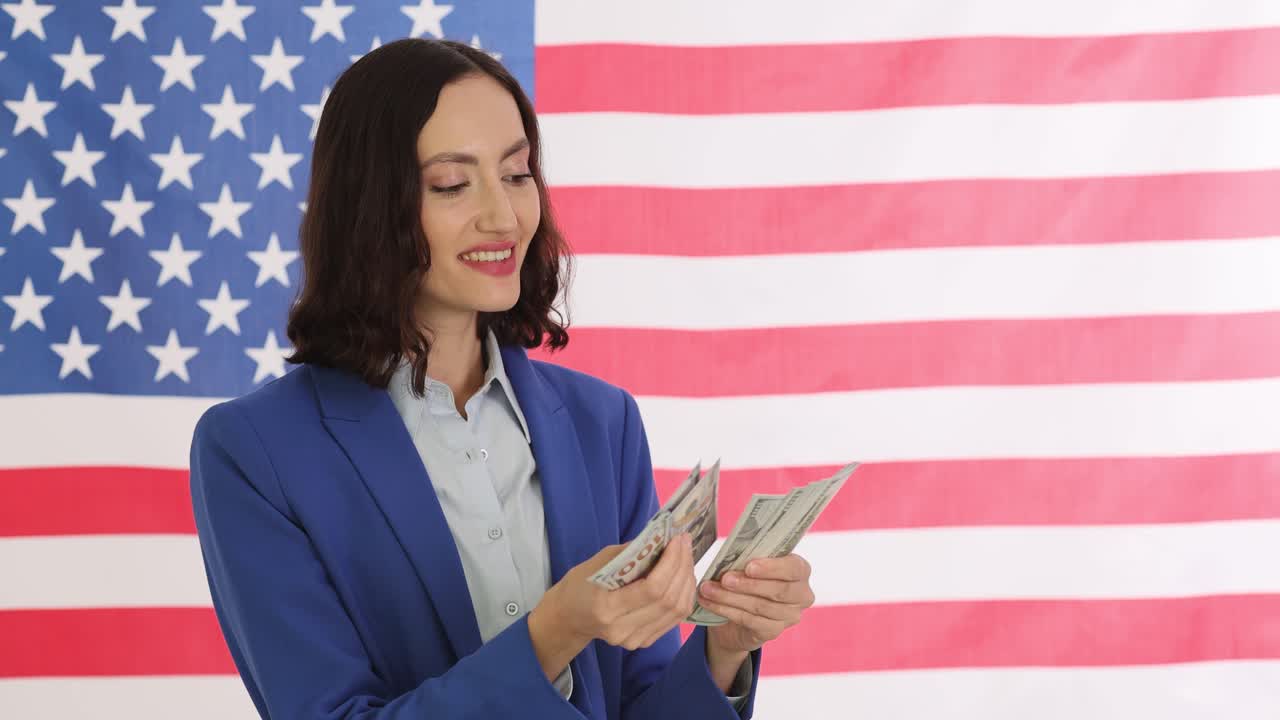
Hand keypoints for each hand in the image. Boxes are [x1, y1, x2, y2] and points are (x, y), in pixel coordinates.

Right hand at [528, 533, 696, 681]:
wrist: (569, 618)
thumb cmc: (580, 584)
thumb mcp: (599, 561)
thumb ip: (632, 552)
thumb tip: (664, 539)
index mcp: (606, 608)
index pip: (652, 589)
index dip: (671, 563)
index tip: (677, 540)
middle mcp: (622, 630)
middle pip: (667, 600)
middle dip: (682, 567)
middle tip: (685, 543)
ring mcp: (634, 640)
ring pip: (676, 611)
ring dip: (686, 580)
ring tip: (686, 557)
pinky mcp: (644, 642)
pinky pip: (674, 619)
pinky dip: (683, 595)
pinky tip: (682, 576)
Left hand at [699, 553, 814, 654]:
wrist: (739, 615)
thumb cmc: (748, 580)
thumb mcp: (750, 565)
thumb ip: (749, 559)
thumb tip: (730, 554)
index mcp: (800, 570)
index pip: (795, 568)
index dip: (773, 568)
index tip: (749, 567)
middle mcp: (802, 595)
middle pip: (779, 590)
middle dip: (748, 584)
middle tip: (725, 579)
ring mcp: (790, 616)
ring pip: (761, 606)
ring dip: (730, 597)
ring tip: (708, 589)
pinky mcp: (773, 632)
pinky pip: (749, 620)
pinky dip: (726, 610)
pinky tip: (709, 603)